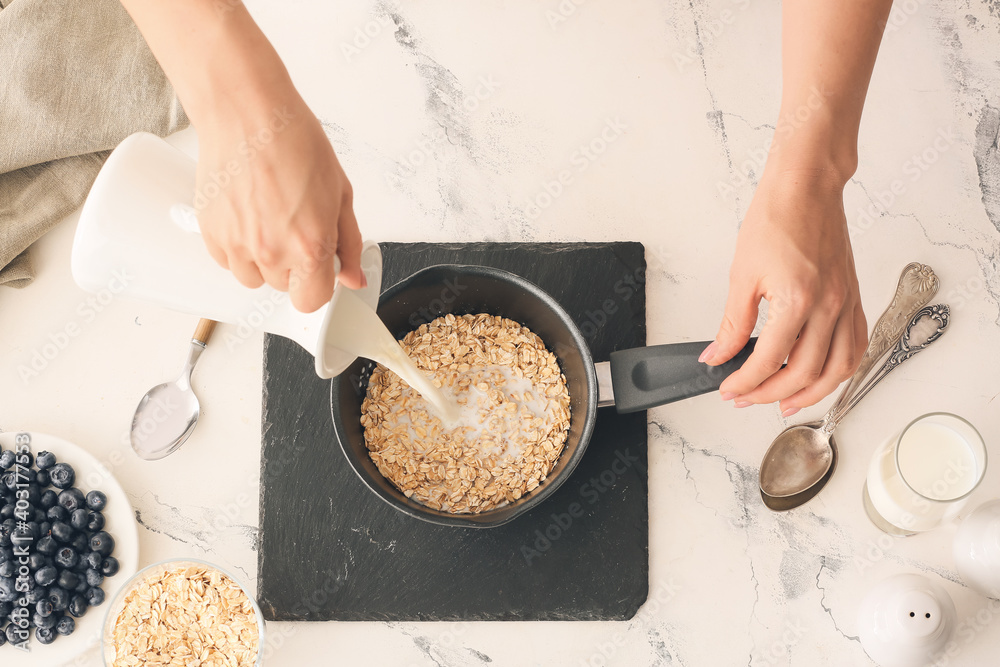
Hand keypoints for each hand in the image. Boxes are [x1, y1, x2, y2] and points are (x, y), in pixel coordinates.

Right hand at [194, 90, 363, 312]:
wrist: (247, 114)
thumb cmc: (294, 142)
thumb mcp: (340, 194)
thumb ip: (348, 244)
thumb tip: (351, 278)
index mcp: (309, 246)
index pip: (311, 301)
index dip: (317, 285)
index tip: (318, 268)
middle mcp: (271, 252)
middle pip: (283, 287)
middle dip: (293, 265)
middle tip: (294, 224)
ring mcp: (237, 245)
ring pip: (252, 277)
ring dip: (263, 259)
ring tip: (269, 219)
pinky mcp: (211, 233)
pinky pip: (226, 260)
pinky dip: (237, 246)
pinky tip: (248, 214)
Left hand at [701, 169, 866, 415]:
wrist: (806, 188)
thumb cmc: (776, 219)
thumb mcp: (741, 275)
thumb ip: (731, 324)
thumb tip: (717, 355)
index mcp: (796, 300)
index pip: (768, 360)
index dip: (745, 382)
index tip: (728, 389)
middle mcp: (829, 306)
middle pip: (805, 374)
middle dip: (771, 394)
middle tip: (746, 398)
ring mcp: (846, 304)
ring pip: (839, 368)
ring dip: (812, 394)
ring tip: (785, 403)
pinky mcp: (855, 298)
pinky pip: (856, 346)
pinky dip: (840, 370)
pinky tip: (820, 376)